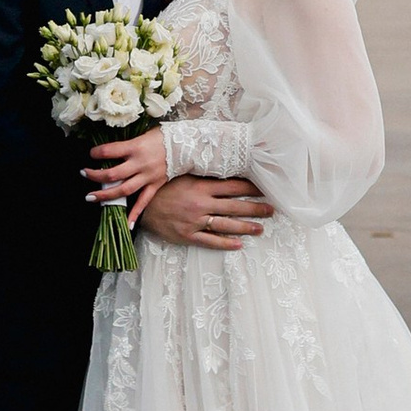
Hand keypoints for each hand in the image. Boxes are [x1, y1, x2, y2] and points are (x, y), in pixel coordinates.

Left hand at [85, 126, 170, 221]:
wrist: (185, 146)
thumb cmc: (161, 137)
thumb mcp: (142, 134)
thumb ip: (127, 144)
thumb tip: (109, 150)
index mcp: (135, 147)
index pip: (110, 151)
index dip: (96, 153)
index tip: (90, 154)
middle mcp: (139, 163)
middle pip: (113, 174)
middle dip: (95, 175)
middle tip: (83, 174)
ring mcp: (147, 177)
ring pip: (123, 190)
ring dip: (105, 196)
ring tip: (90, 198)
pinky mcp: (154, 186)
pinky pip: (143, 202)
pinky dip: (134, 214)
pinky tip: (126, 225)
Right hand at [137, 171, 272, 252]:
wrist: (138, 205)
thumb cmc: (162, 186)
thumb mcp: (182, 175)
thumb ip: (203, 174)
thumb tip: (224, 165)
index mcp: (201, 187)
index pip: (233, 187)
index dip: (251, 188)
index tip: (266, 188)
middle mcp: (201, 205)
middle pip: (234, 207)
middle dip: (255, 208)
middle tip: (272, 210)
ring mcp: (195, 222)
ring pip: (226, 225)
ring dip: (245, 227)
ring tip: (261, 228)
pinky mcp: (187, 235)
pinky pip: (210, 241)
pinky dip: (225, 243)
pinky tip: (239, 244)